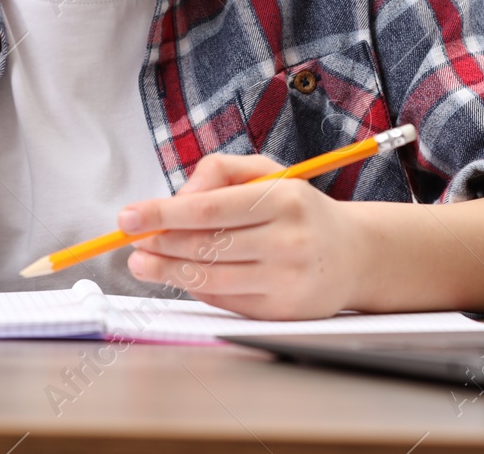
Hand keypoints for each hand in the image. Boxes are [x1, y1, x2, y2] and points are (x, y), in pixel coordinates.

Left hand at [118, 153, 362, 320]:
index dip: (162, 214)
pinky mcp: (282, 311)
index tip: (129, 217)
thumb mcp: (267, 172)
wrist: (354, 255)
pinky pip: (225, 300)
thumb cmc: (299, 209)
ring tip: (142, 263)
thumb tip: (178, 197)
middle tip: (131, 242)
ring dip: (166, 272)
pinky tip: (179, 275)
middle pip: (204, 246)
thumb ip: (219, 171)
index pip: (208, 209)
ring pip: (210, 279)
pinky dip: (196, 288)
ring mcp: (286, 280)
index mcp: (284, 200)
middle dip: (159, 245)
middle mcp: (288, 241)